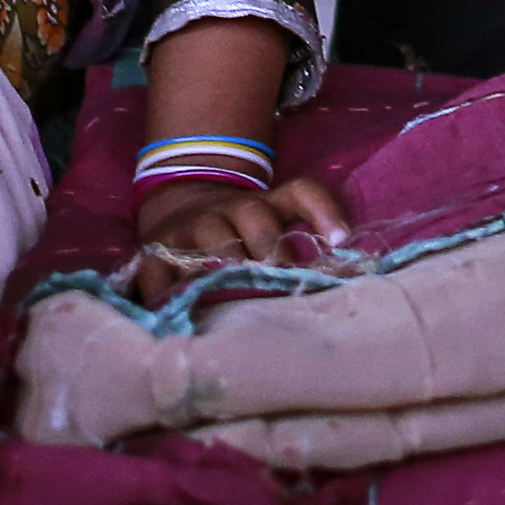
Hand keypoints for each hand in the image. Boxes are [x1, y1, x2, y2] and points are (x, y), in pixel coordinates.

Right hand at [131, 175, 350, 306]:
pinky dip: (162, 291)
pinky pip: (156, 271)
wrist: (180, 208)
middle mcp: (231, 210)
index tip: (342, 240)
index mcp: (268, 205)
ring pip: (211, 240)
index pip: (301, 193)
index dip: (323, 211)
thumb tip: (348, 274)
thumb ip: (305, 246)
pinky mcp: (156, 250)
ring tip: (233, 296)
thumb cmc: (240, 235)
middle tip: (282, 278)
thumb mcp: (272, 226)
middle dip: (270, 247)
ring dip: (225, 266)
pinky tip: (169, 311)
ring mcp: (192, 228)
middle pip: (255, 219)